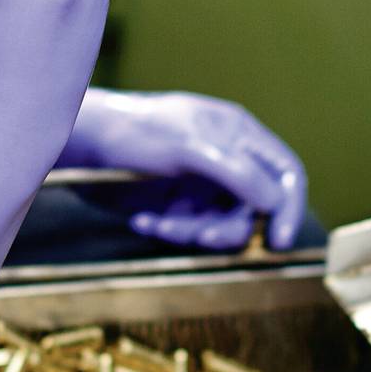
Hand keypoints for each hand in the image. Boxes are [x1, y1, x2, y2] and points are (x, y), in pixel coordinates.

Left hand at [60, 89, 307, 252]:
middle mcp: (225, 162)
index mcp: (237, 136)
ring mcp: (200, 185)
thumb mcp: (188, 148)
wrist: (81, 145)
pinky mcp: (175, 206)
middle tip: (204, 235)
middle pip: (253, 209)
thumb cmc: (134, 131)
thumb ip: (235, 172)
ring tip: (160, 224)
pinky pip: (187, 231)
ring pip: (219, 225)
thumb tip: (276, 201)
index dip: (289, 206)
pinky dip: (166, 229)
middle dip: (228, 226)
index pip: (285, 173)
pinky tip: (142, 219)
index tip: (280, 240)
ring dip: (190, 231)